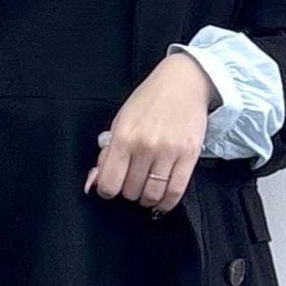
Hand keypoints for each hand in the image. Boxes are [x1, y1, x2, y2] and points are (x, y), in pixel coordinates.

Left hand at [83, 52, 215, 213]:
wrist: (183, 82)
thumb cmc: (149, 101)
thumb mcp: (120, 121)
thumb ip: (108, 153)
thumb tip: (96, 181)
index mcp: (123, 137)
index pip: (109, 183)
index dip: (107, 191)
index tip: (111, 188)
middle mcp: (144, 146)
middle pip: (131, 191)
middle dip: (129, 192)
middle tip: (132, 183)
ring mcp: (168, 151)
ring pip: (153, 194)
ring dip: (147, 199)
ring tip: (146, 192)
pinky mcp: (189, 154)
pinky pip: (175, 191)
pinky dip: (167, 203)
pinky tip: (162, 201)